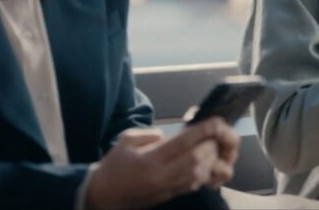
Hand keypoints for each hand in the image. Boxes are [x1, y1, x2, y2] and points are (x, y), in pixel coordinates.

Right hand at [84, 118, 235, 208]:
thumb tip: (168, 135)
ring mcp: (168, 187)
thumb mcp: (126, 141)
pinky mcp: (170, 195)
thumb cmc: (114, 166)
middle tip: (211, 135)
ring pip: (199, 174)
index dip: (202, 131)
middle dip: (209, 146)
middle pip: (197, 160)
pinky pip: (194, 185)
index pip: (183, 143)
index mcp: (151, 160)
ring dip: (209, 160)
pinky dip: (203, 172)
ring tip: (209, 147)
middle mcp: (162, 175)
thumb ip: (150, 134)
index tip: (215, 122)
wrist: (104, 196)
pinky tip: (202, 162)